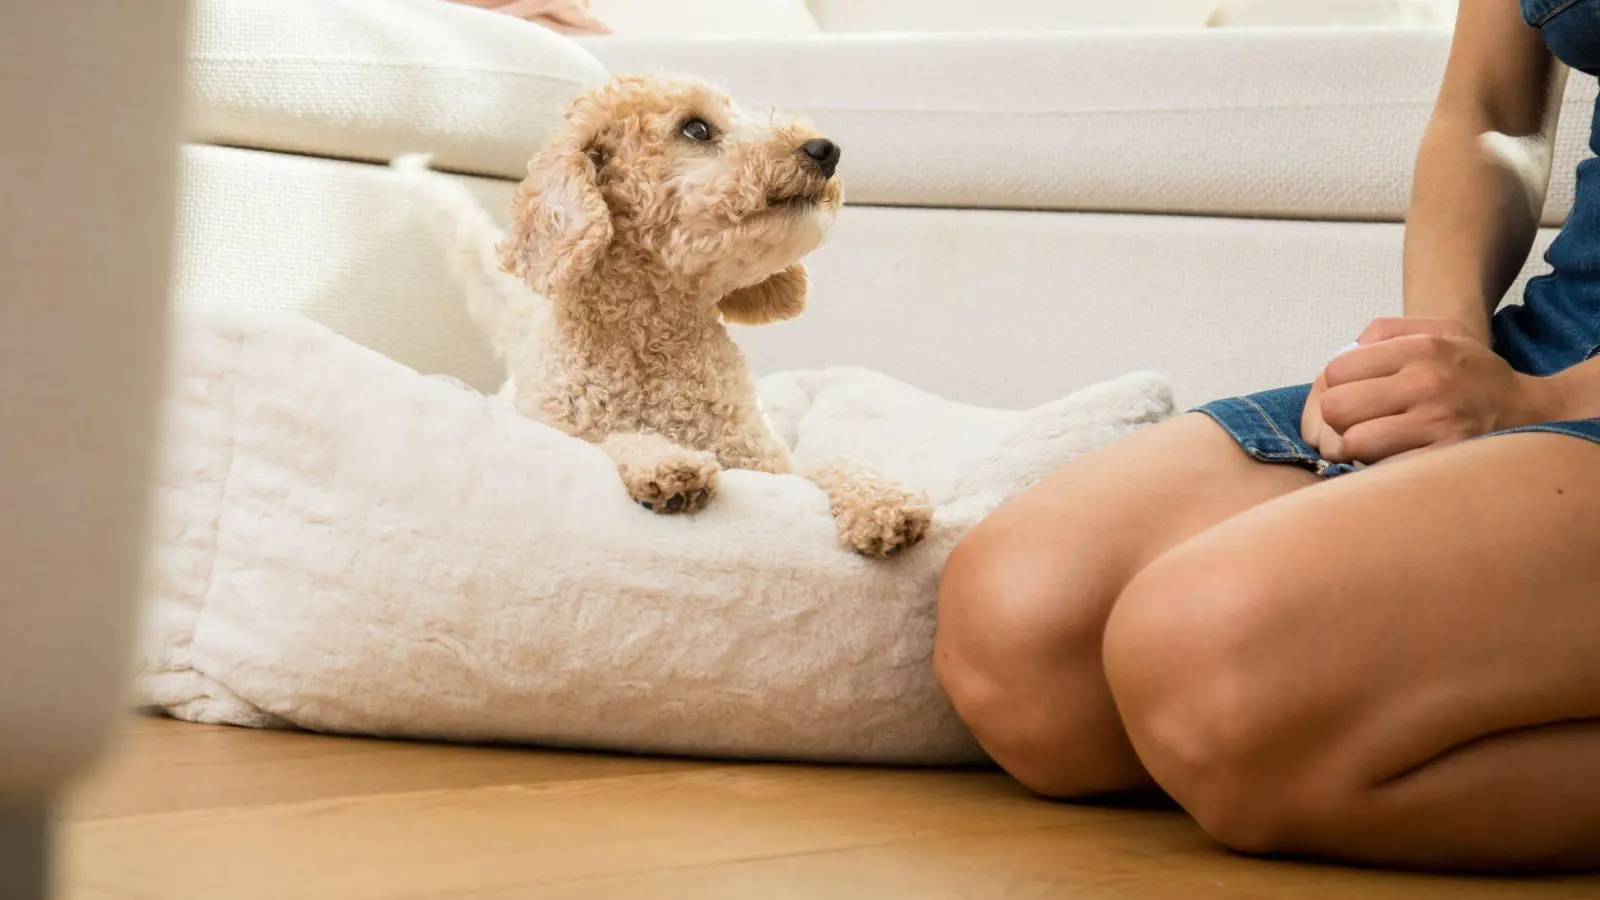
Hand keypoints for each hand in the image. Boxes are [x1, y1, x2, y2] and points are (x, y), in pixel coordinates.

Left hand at [1304, 318, 1556, 464]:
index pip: (1337, 370)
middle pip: (1336, 408)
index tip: (1353, 391)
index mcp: (1421, 349)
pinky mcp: (1444, 460)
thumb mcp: (1440, 331)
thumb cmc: (1472, 372)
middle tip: (1358, 420)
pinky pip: (1382, 471)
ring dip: (1356, 447)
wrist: (1531, 411)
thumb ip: (1388, 331)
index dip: (1337, 384)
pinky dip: (1378, 468)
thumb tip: (1347, 349)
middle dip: (1338, 417)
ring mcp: (1437, 425)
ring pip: (1353, 443)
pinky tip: (1394, 458)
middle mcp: (1427, 384)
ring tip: (1375, 441)